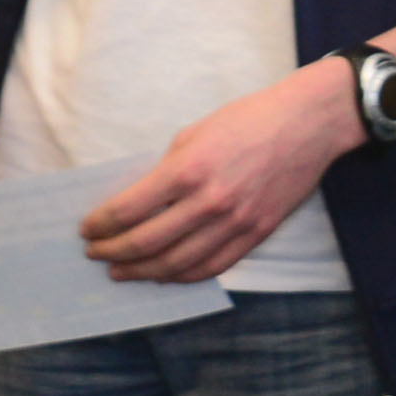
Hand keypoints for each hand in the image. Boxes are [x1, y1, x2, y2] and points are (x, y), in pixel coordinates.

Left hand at [85, 72, 355, 282]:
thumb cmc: (249, 119)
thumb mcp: (196, 132)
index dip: (101, 224)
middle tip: (95, 254)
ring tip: (122, 272)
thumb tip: (140, 201)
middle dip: (113, 252)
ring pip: (177, 264)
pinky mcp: (256, 233)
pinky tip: (165, 275)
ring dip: (142, 272)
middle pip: (147, 243)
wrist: (307, 124)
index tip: (87, 229)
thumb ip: (168, 169)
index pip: (129, 210)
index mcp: (187, 170)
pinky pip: (212, 267)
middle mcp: (209, 202)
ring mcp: (235, 222)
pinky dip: (183, 276)